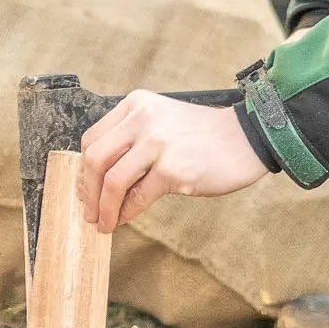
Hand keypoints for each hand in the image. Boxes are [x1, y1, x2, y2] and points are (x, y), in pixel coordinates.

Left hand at [79, 92, 267, 232]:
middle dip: (88, 192)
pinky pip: (137, 197)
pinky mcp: (172, 169)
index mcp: (136, 104)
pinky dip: (126, 213)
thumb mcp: (161, 120)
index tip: (86, 188)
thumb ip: (132, 138)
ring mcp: (157, 143)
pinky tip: (124, 219)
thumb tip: (98, 178)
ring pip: (112, 181)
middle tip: (90, 211)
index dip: (84, 169)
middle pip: (95, 159)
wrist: (244, 139)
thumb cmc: (202, 135)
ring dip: (103, 209)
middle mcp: (143, 118)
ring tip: (104, 223)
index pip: (92, 138)